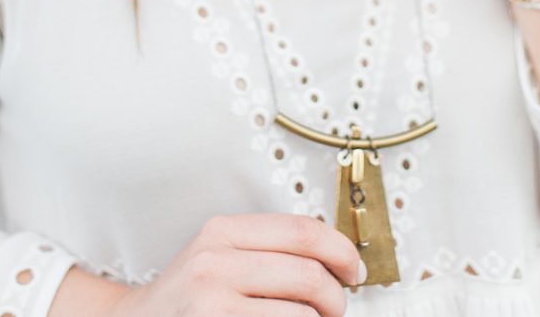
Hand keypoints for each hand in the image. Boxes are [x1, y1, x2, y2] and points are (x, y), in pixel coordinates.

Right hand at [109, 212, 364, 316]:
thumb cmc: (185, 301)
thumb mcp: (217, 257)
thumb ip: (265, 251)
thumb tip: (333, 261)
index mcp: (222, 232)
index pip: (303, 230)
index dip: (341, 251)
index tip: (354, 270)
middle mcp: (214, 263)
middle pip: (308, 275)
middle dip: (335, 299)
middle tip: (336, 310)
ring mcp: (212, 304)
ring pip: (301, 316)